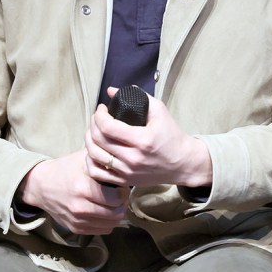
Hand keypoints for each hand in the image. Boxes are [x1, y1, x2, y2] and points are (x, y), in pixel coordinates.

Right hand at [17, 150, 127, 234]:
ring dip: (116, 214)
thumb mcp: (84, 158)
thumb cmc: (66, 169)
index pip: (117, 198)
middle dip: (122, 204)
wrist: (41, 185)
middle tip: (120, 196)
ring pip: (112, 224)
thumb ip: (103, 158)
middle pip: (117, 213)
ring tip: (112, 203)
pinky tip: (103, 211)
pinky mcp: (76, 228)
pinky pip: (103, 231)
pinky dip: (107, 222)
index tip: (121, 187)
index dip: (124, 192)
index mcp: (83, 188)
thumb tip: (123, 160)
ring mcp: (77, 220)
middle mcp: (80, 207)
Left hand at [84, 89, 212, 188]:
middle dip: (93, 124)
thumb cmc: (172, 136)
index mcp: (142, 140)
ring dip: (89, 140)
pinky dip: (90, 161)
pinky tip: (94, 151)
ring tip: (94, 131)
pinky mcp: (124, 181)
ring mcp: (127, 172)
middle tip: (97, 117)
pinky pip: (97, 173)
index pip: (107, 127)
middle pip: (98, 140)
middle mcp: (132, 158)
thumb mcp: (160, 112)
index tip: (102, 108)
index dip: (99, 114)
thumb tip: (112, 90)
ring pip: (94, 156)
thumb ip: (139, 97)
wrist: (183, 164)